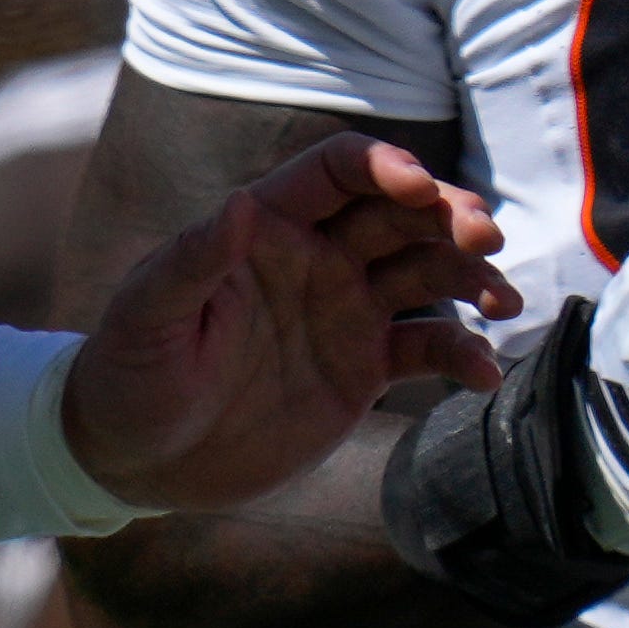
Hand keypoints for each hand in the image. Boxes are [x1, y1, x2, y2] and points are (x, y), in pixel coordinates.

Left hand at [63, 133, 518, 512]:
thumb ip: (193, 261)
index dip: (385, 167)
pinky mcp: (361, 370)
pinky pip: (426, 350)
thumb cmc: (125, 376)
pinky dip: (462, 354)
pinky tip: (485, 372)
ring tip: (503, 301)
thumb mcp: (146, 317)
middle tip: (485, 237)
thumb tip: (241, 204)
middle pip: (399, 215)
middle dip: (448, 216)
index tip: (418, 189)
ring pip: (426, 274)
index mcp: (268, 227)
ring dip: (470, 278)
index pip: (339, 172)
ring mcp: (345, 312)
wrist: (134, 460)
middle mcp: (316, 258)